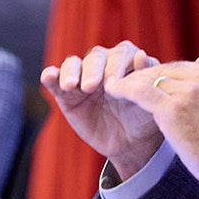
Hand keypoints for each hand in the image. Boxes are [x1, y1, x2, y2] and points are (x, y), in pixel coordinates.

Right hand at [41, 42, 163, 177]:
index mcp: (127, 61)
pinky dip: (50, 75)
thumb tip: (141, 54)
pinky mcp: (66, 93)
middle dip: (93, 70)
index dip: (117, 65)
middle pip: (96, 57)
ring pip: (73, 64)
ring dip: (71, 72)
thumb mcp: (150, 101)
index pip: (121, 53)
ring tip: (70, 86)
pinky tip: (48, 76)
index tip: (115, 84)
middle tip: (92, 87)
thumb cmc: (143, 119)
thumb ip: (146, 78)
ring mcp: (83, 77)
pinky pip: (55, 80)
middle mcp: (104, 64)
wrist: (130, 145)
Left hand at [107, 57, 198, 197]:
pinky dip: (124, 89)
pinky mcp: (174, 108)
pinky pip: (141, 92)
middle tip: (123, 83)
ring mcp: (190, 91)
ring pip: (150, 78)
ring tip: (113, 86)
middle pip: (164, 69)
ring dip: (130, 82)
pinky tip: (111, 91)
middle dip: (143, 77)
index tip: (146, 84)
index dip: (161, 76)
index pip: (181, 67)